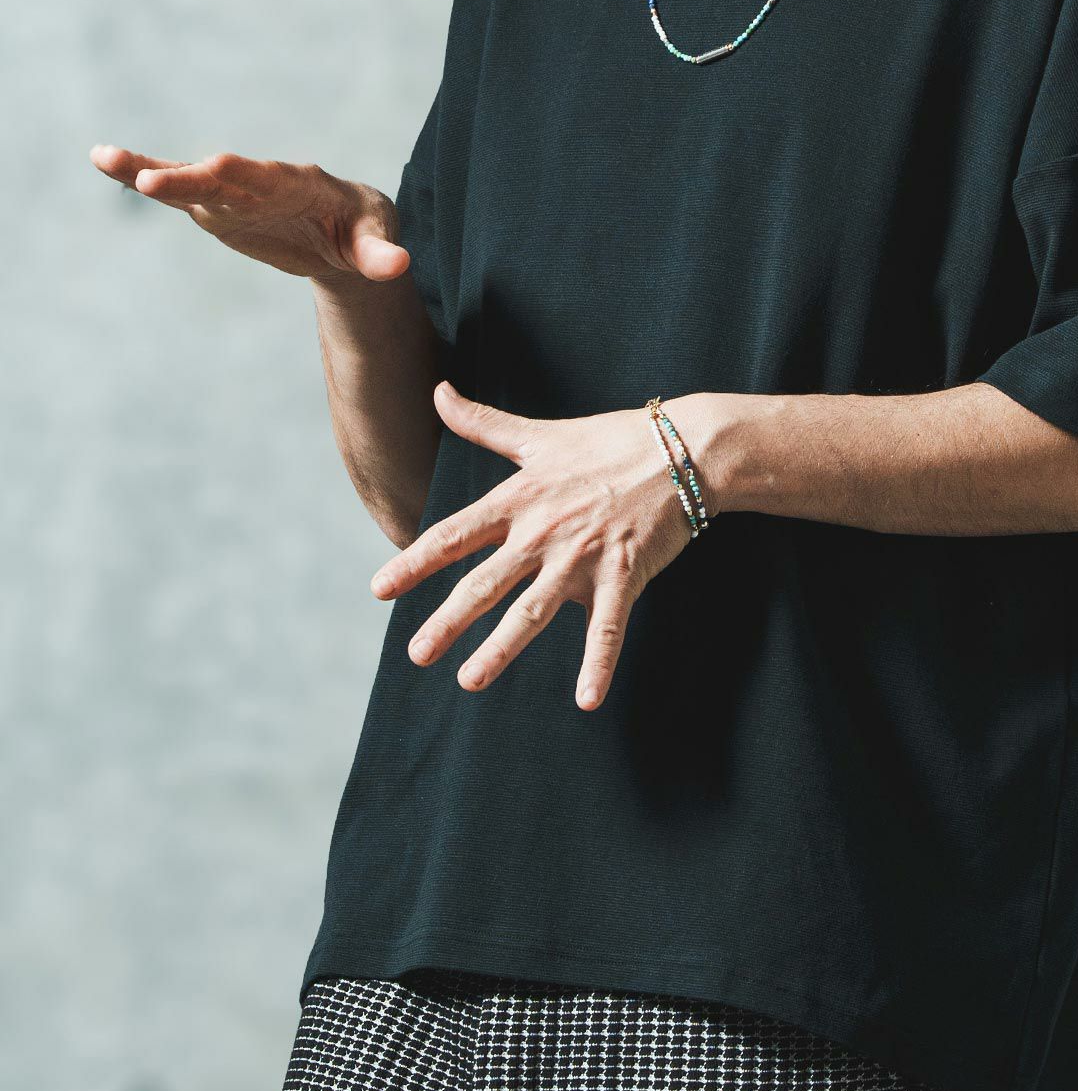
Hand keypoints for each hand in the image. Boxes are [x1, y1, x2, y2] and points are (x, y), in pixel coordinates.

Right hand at [88, 143, 408, 283]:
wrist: (347, 231)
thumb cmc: (364, 230)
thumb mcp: (376, 241)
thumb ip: (380, 253)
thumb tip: (398, 267)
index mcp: (299, 183)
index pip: (263, 176)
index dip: (234, 175)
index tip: (204, 173)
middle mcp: (260, 181)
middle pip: (219, 175)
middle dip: (186, 177)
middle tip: (146, 179)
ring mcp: (234, 193)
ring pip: (189, 180)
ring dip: (149, 171)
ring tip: (103, 156)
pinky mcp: (218, 207)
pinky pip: (179, 192)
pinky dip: (146, 179)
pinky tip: (106, 163)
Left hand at [369, 382, 712, 709]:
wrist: (684, 449)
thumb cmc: (610, 440)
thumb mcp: (541, 433)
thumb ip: (483, 422)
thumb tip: (437, 391)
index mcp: (521, 498)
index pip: (456, 533)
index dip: (415, 561)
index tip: (380, 588)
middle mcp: (544, 531)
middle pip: (486, 581)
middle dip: (448, 619)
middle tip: (417, 652)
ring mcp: (584, 556)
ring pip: (534, 611)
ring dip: (500, 649)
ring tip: (469, 679)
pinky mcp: (625, 574)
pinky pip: (608, 628)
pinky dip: (598, 665)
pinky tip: (586, 700)